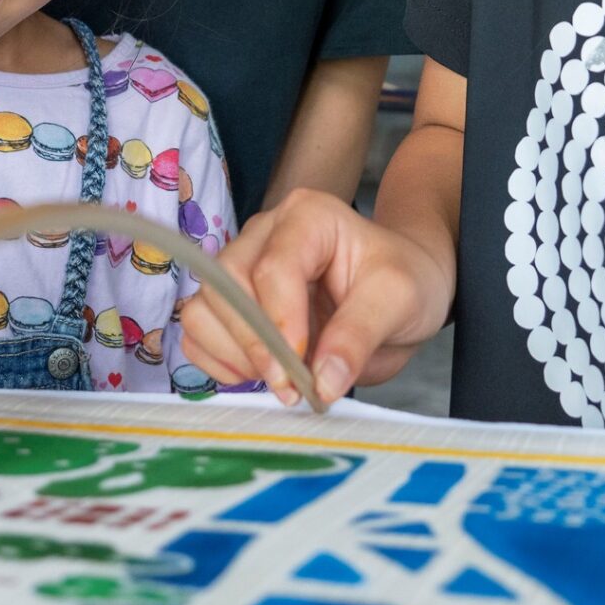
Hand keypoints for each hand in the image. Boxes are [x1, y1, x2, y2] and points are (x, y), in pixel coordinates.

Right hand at [183, 187, 453, 408]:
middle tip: (292, 387)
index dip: (281, 324)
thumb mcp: (400, 301)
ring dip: (232, 354)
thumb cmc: (405, 279)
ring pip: (203, 308)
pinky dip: (215, 360)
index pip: (273, 268)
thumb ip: (359, 337)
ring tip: (277, 381)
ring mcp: (243, 266)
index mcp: (307, 217)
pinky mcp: (232, 302)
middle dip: (254, 344)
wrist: (403, 289)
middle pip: (227, 286)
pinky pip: (198, 331)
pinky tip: (254, 377)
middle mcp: (263, 234)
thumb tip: (322, 383)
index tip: (303, 373)